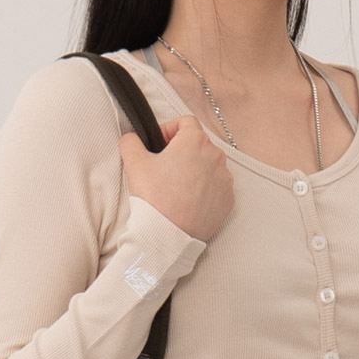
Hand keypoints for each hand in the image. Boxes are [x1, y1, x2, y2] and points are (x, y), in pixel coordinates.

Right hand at [119, 115, 233, 244]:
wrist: (169, 236)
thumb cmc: (155, 199)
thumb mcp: (134, 164)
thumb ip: (130, 142)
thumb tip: (130, 138)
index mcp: (195, 141)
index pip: (185, 122)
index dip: (169, 130)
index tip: (159, 145)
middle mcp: (216, 156)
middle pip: (198, 144)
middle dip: (182, 152)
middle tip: (164, 169)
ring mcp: (225, 179)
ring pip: (208, 166)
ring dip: (194, 170)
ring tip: (176, 188)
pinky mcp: (228, 200)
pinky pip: (216, 187)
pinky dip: (204, 190)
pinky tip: (188, 201)